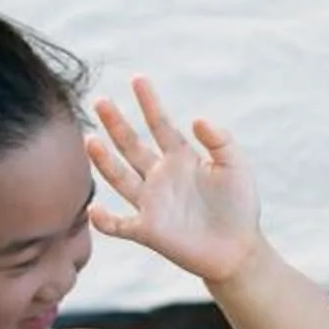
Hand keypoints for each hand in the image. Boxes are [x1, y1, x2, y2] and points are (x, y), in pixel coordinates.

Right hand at [87, 78, 266, 284]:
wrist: (238, 250)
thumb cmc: (239, 206)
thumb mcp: (235, 166)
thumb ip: (220, 140)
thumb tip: (197, 119)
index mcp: (181, 158)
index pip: (160, 125)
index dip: (149, 102)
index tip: (138, 78)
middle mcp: (160, 177)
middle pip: (131, 145)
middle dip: (115, 124)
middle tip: (100, 101)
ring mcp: (151, 203)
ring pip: (119, 177)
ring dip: (103, 160)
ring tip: (89, 139)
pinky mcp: (148, 231)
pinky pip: (119, 225)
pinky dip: (104, 220)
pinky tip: (93, 208)